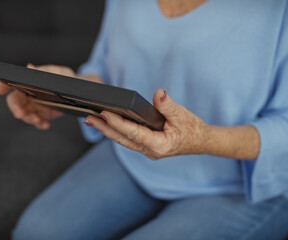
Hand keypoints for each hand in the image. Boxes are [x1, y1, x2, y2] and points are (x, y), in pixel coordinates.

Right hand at [0, 64, 74, 129]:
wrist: (76, 90)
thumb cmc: (63, 76)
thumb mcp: (58, 73)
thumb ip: (44, 73)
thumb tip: (30, 67)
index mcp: (28, 81)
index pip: (11, 82)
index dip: (2, 85)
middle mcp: (27, 93)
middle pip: (14, 101)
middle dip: (15, 108)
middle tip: (19, 114)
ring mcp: (33, 105)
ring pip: (24, 114)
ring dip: (28, 119)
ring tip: (37, 120)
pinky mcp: (41, 114)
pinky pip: (37, 121)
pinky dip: (40, 124)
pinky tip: (45, 125)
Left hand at [85, 89, 207, 159]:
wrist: (200, 142)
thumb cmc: (192, 129)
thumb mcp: (182, 115)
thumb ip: (168, 105)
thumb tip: (158, 94)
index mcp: (159, 145)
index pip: (133, 133)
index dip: (117, 123)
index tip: (103, 114)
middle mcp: (150, 151)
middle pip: (122, 139)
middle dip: (104, 128)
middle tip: (88, 118)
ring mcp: (146, 151)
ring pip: (123, 140)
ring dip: (107, 130)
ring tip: (91, 120)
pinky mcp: (145, 147)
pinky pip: (127, 139)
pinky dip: (116, 131)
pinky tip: (106, 124)